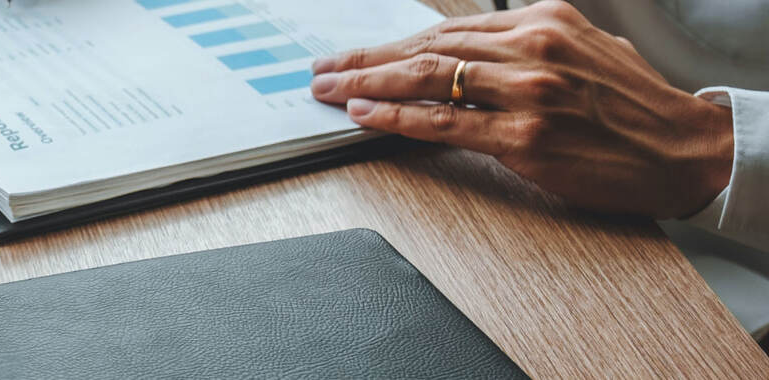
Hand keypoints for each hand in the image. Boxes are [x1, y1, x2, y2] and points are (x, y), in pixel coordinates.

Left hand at [309, 1, 733, 218]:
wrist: (684, 149)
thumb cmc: (631, 107)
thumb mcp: (582, 50)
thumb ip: (525, 47)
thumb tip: (466, 54)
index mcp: (543, 20)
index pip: (445, 31)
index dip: (390, 44)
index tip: (353, 54)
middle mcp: (533, 48)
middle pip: (427, 50)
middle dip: (365, 60)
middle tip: (322, 70)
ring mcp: (528, 93)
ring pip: (428, 81)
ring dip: (367, 84)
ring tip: (328, 91)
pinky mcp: (526, 137)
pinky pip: (445, 123)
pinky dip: (396, 117)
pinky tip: (364, 114)